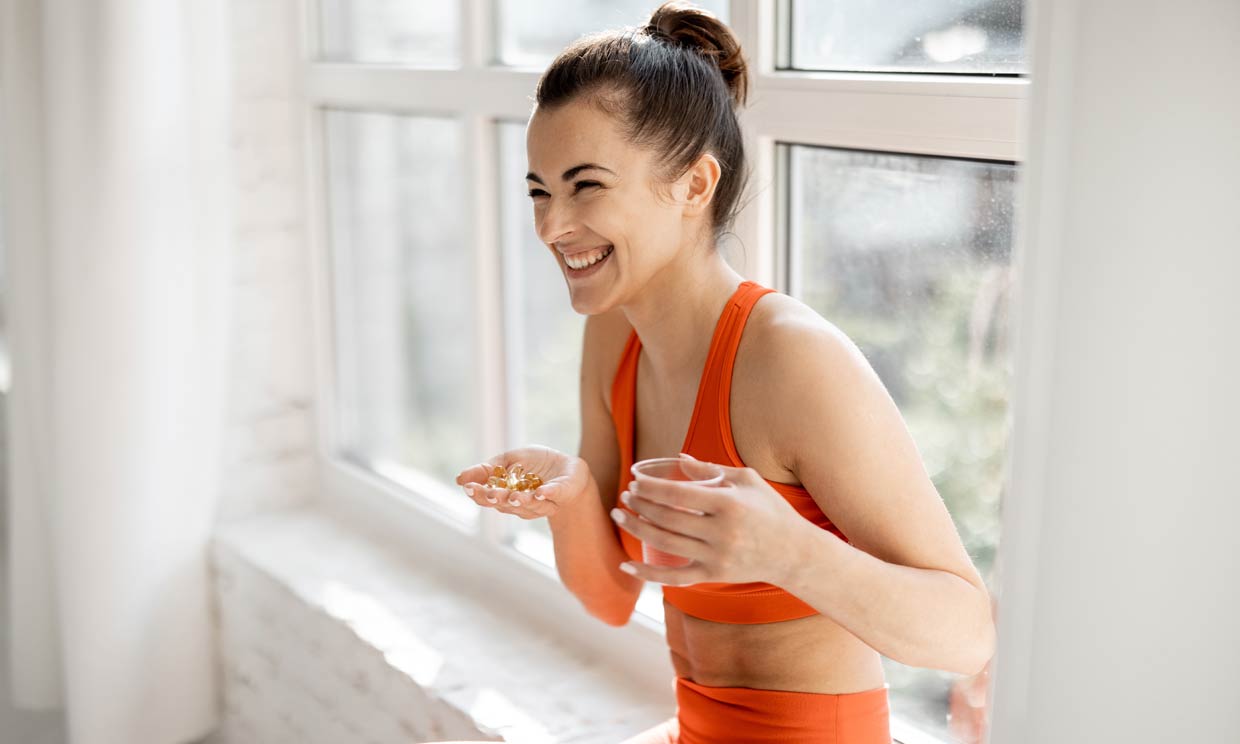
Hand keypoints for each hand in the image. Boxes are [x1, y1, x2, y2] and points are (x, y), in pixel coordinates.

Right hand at [455, 445, 587, 519]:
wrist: (569, 468)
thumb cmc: (536, 464)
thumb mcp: (509, 460)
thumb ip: (487, 470)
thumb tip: (459, 478)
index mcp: (507, 495)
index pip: (489, 497)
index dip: (479, 494)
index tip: (468, 487)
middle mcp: (522, 503)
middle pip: (507, 504)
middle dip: (498, 499)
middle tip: (489, 494)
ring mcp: (542, 502)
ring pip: (529, 505)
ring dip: (520, 501)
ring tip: (513, 496)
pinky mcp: (561, 494)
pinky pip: (554, 495)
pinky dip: (547, 495)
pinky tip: (540, 493)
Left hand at [611, 454, 810, 585]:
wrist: (794, 553)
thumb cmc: (771, 510)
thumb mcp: (748, 481)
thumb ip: (711, 470)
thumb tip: (678, 459)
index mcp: (728, 504)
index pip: (678, 494)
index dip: (651, 488)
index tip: (635, 482)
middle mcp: (721, 532)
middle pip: (667, 518)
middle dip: (640, 506)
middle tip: (625, 496)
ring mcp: (716, 557)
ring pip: (665, 544)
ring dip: (638, 529)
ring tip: (621, 516)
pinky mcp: (713, 576)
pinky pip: (673, 578)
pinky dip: (647, 574)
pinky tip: (626, 566)